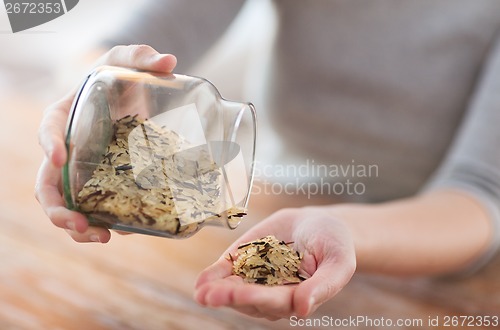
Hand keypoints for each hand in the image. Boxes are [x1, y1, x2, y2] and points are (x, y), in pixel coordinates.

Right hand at [35, 45, 176, 242]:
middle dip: (58, 208)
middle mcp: (68, 149)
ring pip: (69, 205)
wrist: (129, 95)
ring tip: (102, 238)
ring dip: (78, 228)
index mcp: (65, 116)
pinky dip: (105, 223)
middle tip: (79, 223)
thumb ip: (143, 57)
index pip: (49, 129)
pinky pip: (96, 208)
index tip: (59, 158)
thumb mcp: (127, 61)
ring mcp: (84, 171)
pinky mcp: (103, 184)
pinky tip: (127, 230)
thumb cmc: (120, 77)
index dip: (49, 144)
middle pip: (48, 184)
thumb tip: (170, 61)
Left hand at [194, 207, 355, 319]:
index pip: (274, 302)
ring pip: (235, 289)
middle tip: (211, 296)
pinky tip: (201, 282)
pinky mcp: (244, 262)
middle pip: (250, 299)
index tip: (241, 294)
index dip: (257, 298)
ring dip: (217, 291)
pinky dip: (213, 277)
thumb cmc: (334, 244)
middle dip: (230, 297)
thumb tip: (303, 309)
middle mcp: (273, 293)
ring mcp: (256, 279)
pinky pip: (227, 272)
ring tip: (202, 292)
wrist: (318, 223)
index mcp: (296, 297)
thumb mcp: (338, 262)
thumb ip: (324, 286)